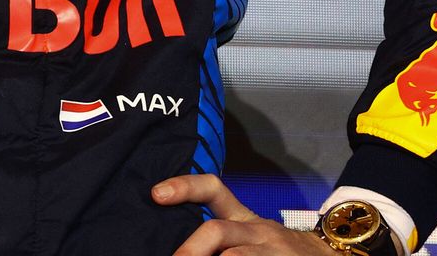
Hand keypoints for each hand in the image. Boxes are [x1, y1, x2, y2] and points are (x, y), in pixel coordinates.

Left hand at [153, 174, 325, 254]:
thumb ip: (222, 234)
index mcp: (245, 219)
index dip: (185, 187)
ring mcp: (272, 251)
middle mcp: (258, 231)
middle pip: (216, 230)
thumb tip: (180, 244)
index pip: (214, 190)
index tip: (157, 194)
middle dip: (190, 250)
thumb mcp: (253, 235)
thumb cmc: (280, 252)